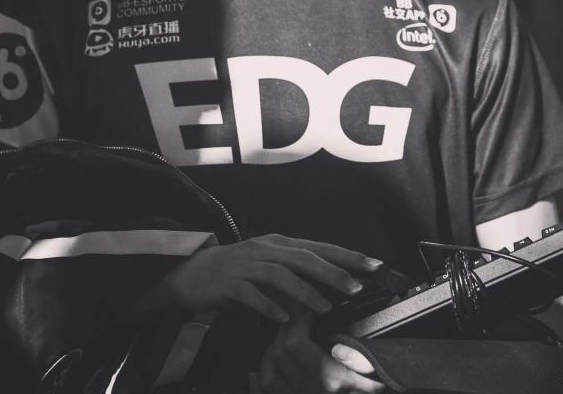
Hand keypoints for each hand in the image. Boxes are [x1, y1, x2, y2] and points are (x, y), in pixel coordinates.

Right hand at [152, 234, 380, 321]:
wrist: (189, 274)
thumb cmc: (236, 274)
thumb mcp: (269, 268)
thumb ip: (296, 275)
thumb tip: (331, 289)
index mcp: (278, 245)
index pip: (319, 247)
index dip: (347, 255)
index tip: (374, 265)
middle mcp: (265, 249)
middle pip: (304, 258)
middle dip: (332, 272)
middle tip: (356, 287)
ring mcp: (245, 265)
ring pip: (280, 274)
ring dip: (304, 291)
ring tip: (325, 307)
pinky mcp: (228, 283)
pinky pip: (250, 294)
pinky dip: (268, 305)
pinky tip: (282, 318)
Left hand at [252, 312, 384, 393]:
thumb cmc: (376, 386)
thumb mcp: (377, 375)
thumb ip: (358, 360)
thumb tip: (337, 349)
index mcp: (329, 380)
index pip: (296, 342)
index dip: (297, 319)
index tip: (307, 310)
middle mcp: (309, 392)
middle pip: (279, 353)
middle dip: (284, 329)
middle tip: (295, 318)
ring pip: (268, 372)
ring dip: (272, 352)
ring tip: (284, 339)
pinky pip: (268, 393)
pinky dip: (260, 379)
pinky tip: (262, 369)